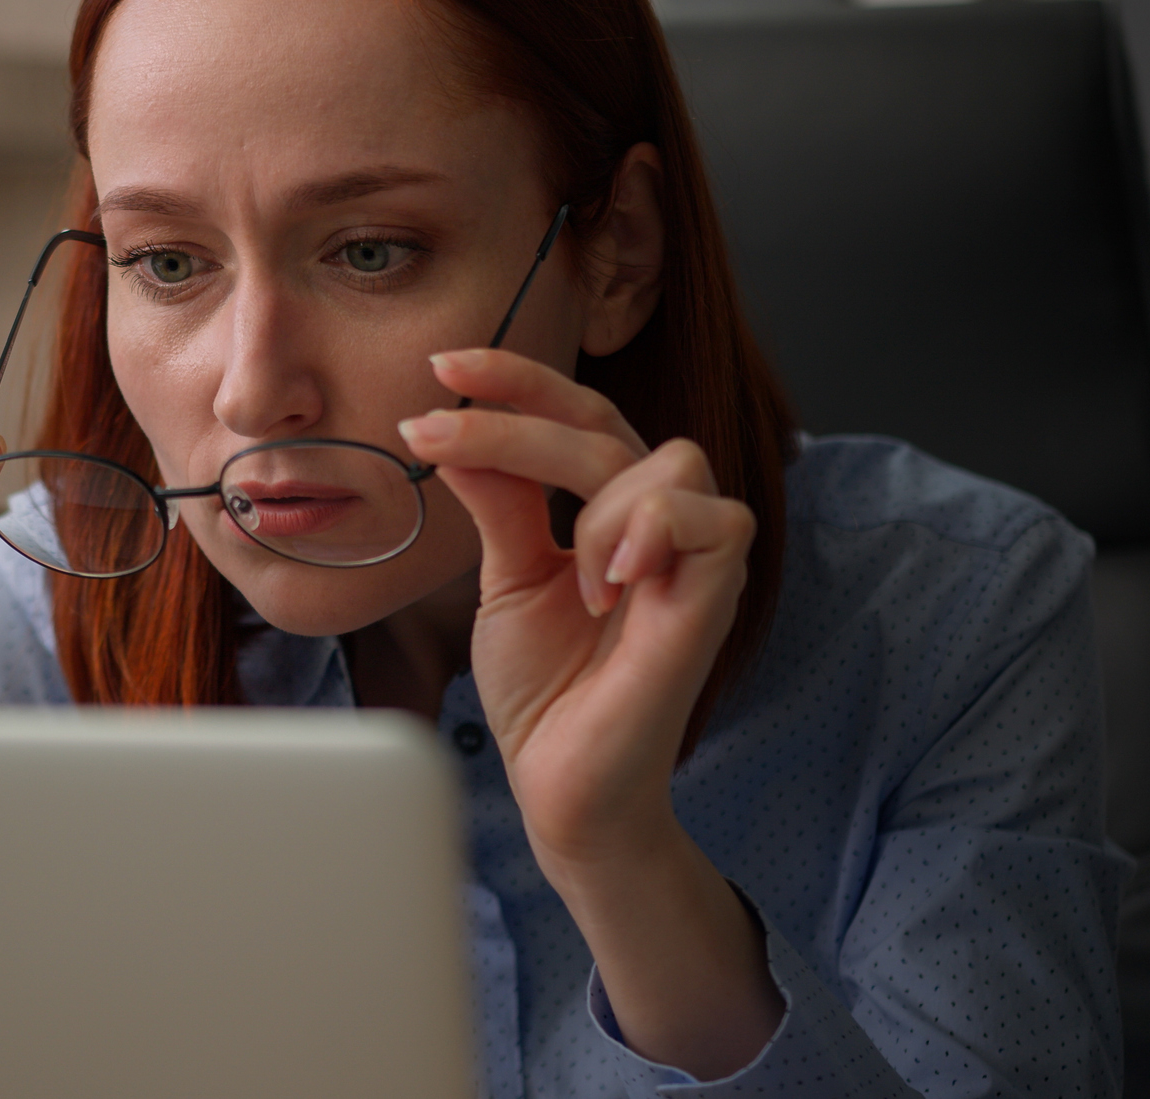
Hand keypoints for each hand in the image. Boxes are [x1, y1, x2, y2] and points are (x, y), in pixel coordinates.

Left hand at [398, 347, 778, 1076]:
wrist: (561, 785)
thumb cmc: (546, 690)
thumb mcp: (506, 577)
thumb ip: (499, 500)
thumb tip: (455, 426)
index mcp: (611, 510)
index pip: (578, 414)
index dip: (518, 381)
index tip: (444, 365)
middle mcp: (657, 524)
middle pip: (608, 421)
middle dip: (517, 415)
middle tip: (435, 428)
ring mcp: (691, 560)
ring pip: (666, 459)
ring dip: (595, 502)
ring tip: (571, 577)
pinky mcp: (713, 601)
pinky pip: (714, 522)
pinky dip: (649, 535)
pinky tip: (609, 584)